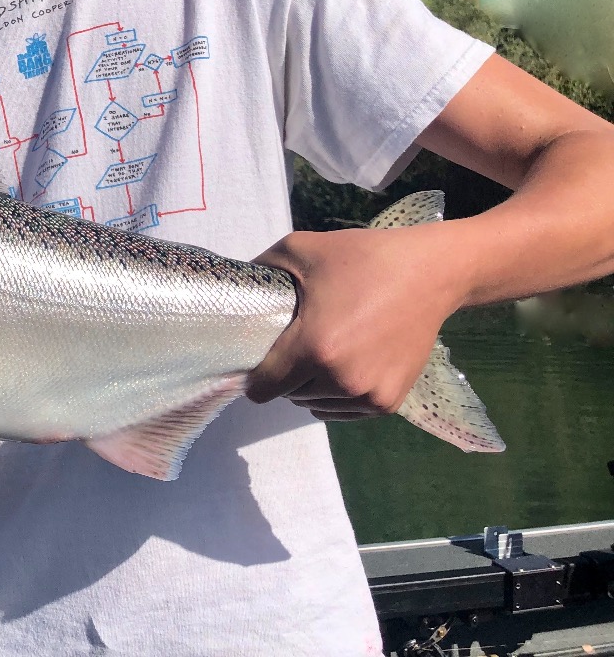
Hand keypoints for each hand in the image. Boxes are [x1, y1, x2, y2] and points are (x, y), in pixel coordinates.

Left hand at [246, 225, 464, 419]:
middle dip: (286, 374)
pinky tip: (343, 365)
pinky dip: (337, 395)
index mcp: (314, 348)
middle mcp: (341, 380)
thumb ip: (259, 268)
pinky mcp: (389, 402)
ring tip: (324, 351)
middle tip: (298, 341)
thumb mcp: (300, 250)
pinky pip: (344, 411)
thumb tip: (231, 288)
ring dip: (311, 386)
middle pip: (289, 395)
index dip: (253, 375)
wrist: (430, 273)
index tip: (257, 356)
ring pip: (316, 405)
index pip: (263, 387)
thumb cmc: (363, 259)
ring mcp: (368, 395)